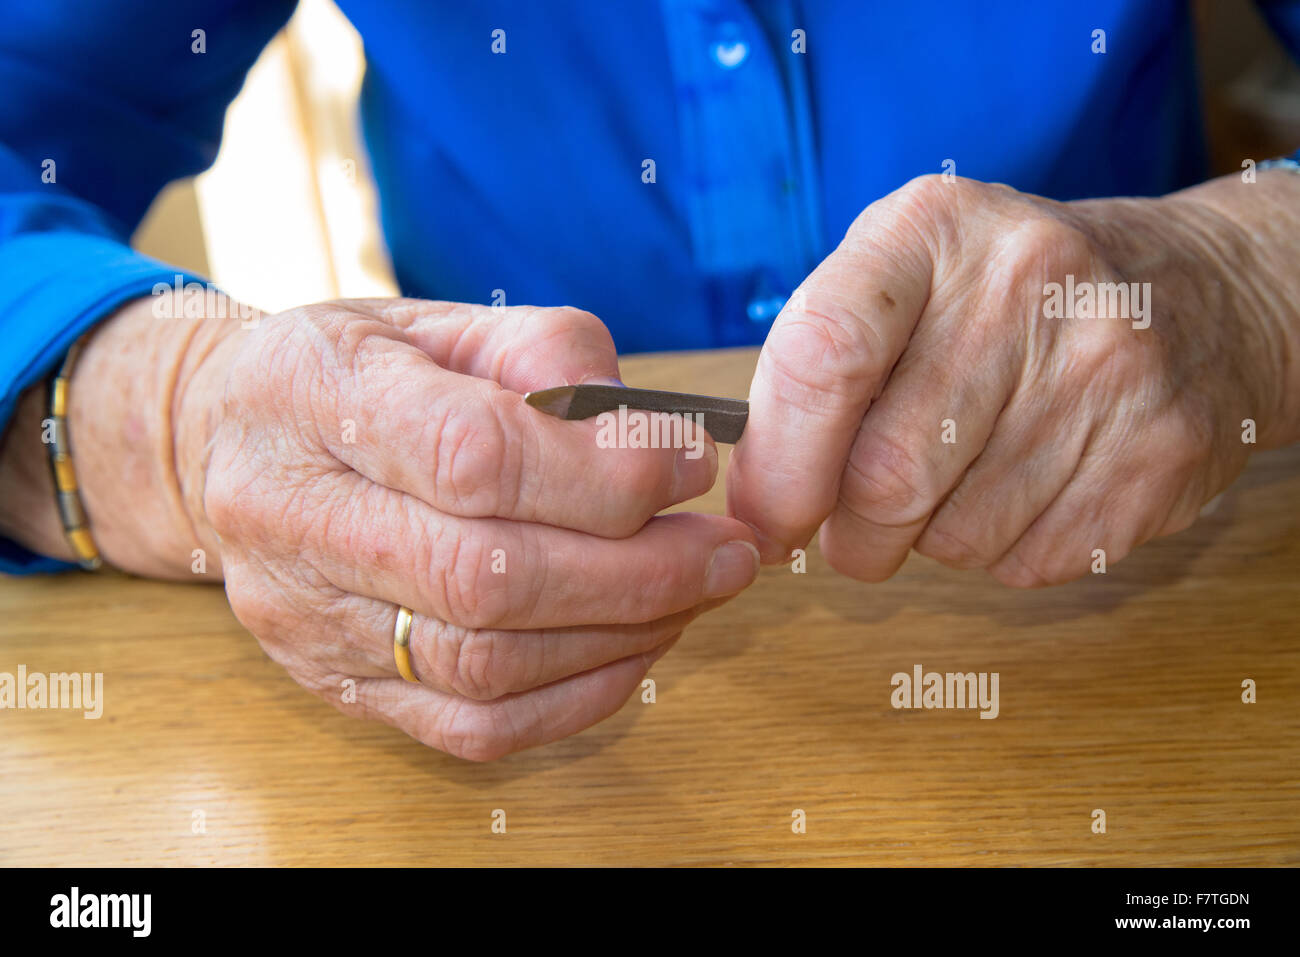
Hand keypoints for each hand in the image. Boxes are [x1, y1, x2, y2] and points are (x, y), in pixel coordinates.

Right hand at [11, 296, 758, 759]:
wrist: (222, 446)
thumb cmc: (353, 373)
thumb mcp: (438, 320)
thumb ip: (546, 351)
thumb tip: (652, 429)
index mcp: (311, 396)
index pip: (472, 457)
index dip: (602, 471)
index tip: (691, 463)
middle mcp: (291, 517)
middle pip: (485, 577)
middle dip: (636, 572)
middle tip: (729, 551)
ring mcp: (306, 618)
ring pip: (484, 664)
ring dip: (620, 636)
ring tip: (696, 592)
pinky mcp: (335, 685)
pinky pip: (471, 726)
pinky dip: (577, 698)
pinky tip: (638, 648)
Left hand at [729, 173, 1297, 585]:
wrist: (1194, 292)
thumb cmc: (1000, 301)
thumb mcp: (901, 277)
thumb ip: (815, 368)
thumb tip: (760, 507)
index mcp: (933, 227)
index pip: (825, 356)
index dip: (780, 465)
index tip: (768, 518)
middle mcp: (1027, 281)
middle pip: (886, 475)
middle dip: (850, 532)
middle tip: (856, 527)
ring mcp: (1108, 367)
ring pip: (954, 537)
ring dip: (927, 541)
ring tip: (959, 481)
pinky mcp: (1160, 450)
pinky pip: (1026, 561)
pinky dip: (1000, 552)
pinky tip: (1025, 490)